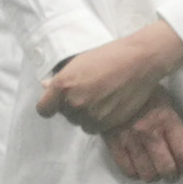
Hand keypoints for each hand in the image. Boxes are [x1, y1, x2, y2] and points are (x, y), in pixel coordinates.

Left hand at [39, 20, 182, 135]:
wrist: (139, 62)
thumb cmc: (109, 56)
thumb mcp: (80, 62)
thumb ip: (61, 78)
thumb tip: (45, 86)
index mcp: (63, 85)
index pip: (43, 109)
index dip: (49, 106)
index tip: (55, 103)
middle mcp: (73, 102)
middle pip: (65, 114)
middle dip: (72, 106)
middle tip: (88, 92)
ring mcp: (90, 114)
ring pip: (80, 122)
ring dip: (86, 114)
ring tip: (100, 98)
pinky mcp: (106, 123)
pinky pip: (94, 128)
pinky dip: (99, 120)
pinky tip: (108, 105)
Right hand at [103, 97, 182, 183]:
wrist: (106, 84)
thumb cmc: (143, 91)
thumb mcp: (165, 99)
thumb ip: (175, 120)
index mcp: (166, 119)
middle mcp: (150, 134)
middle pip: (167, 169)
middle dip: (173, 175)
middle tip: (174, 173)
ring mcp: (130, 141)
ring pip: (148, 174)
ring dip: (155, 175)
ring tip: (156, 170)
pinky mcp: (113, 145)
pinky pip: (128, 170)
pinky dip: (136, 173)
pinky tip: (139, 167)